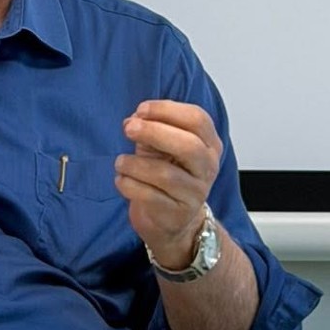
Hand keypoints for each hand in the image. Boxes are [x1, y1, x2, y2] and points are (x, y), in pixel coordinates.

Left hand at [114, 100, 222, 266]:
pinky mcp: (177, 214)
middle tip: (128, 128)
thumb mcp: (161, 147)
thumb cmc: (167, 174)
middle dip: (154, 132)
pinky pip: (151, 197)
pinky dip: (129, 185)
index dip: (167, 110)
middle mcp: (207, 167)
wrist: (173, 220)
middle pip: (189, 146)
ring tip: (120, 162)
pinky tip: (121, 180)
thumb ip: (150, 129)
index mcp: (208, 144)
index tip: (141, 109)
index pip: (197, 119)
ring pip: (166, 174)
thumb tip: (133, 120)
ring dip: (135, 164)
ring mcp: (195, 193)